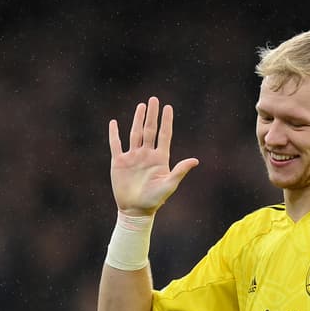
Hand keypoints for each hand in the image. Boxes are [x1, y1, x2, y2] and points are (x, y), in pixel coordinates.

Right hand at [109, 96, 198, 214]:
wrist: (135, 211)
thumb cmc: (154, 201)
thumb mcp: (169, 185)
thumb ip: (180, 171)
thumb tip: (195, 160)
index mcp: (159, 159)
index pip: (164, 135)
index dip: (166, 122)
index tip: (168, 108)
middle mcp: (146, 155)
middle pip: (149, 130)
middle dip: (152, 115)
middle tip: (154, 99)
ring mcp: (133, 157)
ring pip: (135, 134)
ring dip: (138, 120)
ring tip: (141, 106)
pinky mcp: (119, 162)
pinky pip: (116, 144)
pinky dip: (114, 134)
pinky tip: (114, 123)